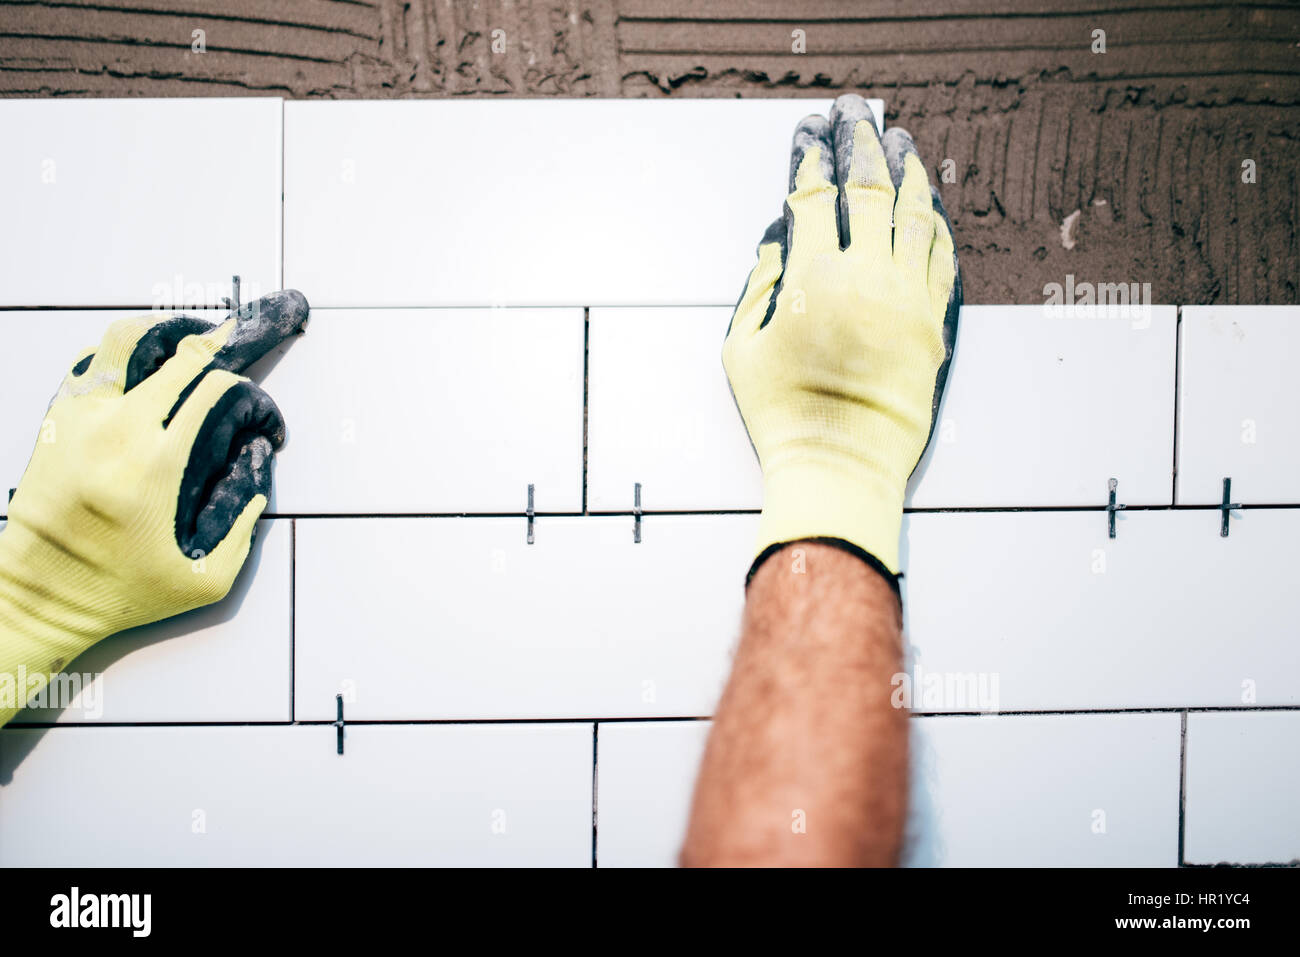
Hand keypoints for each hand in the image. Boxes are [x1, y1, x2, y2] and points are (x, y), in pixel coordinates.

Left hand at [0, 291, 307, 723]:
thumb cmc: (118, 595)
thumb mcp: (203, 582)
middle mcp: (114, 432)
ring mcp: (78, 420)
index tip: (260, 415)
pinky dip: (124, 355)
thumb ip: (243, 529)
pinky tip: (145, 367)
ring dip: (167, 334)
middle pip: (178, 357)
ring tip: (191, 338)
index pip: (212, 393)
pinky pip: (91, 363)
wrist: (36, 601)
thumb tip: (255, 472)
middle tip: (243, 338)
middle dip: (220, 344)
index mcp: (153, 468)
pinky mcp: (55, 422)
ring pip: (127, 342)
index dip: (248, 395)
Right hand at [723, 94, 960, 581]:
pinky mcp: (933, 324)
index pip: (813, 196)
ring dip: (907, 171)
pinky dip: (936, 224)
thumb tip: (777, 242)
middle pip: (869, 188)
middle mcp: (866, 277)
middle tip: (856, 113)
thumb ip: (759, 286)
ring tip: (902, 142)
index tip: (809, 133)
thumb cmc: (785, 416)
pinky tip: (931, 206)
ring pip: (914, 215)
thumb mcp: (741, 349)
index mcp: (813, 279)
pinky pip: (941, 258)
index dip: (811, 157)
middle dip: (861, 141)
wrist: (842, 466)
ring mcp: (907, 298)